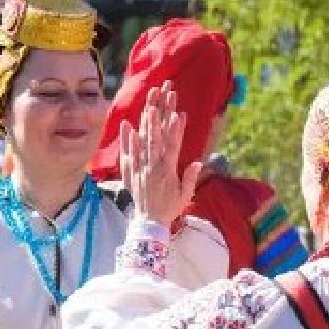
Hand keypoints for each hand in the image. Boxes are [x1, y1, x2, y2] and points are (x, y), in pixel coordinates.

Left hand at [120, 81, 201, 228]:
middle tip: (156, 105)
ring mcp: (141, 170)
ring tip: (146, 109)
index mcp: (168, 172)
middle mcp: (153, 168)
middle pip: (155, 141)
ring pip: (143, 144)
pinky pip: (129, 155)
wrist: (149, 223)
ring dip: (144, 126)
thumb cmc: (169, 209)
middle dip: (156, 122)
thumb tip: (199, 163)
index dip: (176, 130)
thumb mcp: (184, 196)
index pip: (173, 147)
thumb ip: (190, 179)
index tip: (179, 115)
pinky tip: (130, 127)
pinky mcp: (131, 173)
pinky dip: (129, 141)